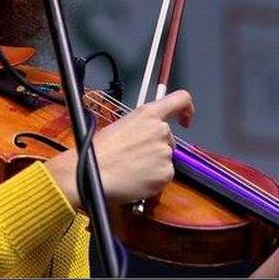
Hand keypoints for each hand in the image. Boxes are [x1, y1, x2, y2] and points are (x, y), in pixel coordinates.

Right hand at [45, 90, 194, 207]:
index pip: (180, 100)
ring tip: (131, 169)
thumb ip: (140, 126)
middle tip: (135, 157)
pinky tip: (136, 179)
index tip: (185, 120)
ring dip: (153, 164)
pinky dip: (153, 179)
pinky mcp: (166, 173)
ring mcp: (165, 152)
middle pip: (169, 138)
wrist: (91, 174)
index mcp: (147, 114)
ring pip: (165, 158)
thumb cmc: (97, 151)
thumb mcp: (120, 126)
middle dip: (157, 147)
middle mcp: (160, 130)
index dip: (187, 109)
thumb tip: (145, 134)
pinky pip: (164, 176)